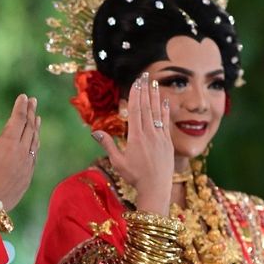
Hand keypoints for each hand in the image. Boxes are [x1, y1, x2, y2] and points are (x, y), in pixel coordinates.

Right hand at [0, 94, 39, 210]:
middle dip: (30, 113)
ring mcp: (27, 166)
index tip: (23, 96)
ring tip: (36, 118)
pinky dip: (35, 144)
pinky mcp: (27, 177)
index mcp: (8, 142)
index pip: (18, 119)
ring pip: (35, 142)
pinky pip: (35, 156)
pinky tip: (34, 142)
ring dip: (36, 128)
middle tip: (32, 101)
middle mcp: (21, 152)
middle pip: (29, 128)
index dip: (21, 106)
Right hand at [94, 73, 172, 215]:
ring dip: (155, 97)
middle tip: (145, 75)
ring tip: (154, 83)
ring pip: (157, 113)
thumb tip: (95, 131)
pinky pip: (166, 123)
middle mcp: (149, 134)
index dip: (136, 94)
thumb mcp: (118, 162)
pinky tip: (165, 102)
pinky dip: (165, 111)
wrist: (156, 188)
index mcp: (136, 137)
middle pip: (147, 107)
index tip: (136, 82)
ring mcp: (160, 137)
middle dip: (145, 90)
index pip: (136, 110)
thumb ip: (108, 145)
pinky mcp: (168, 143)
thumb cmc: (134, 177)